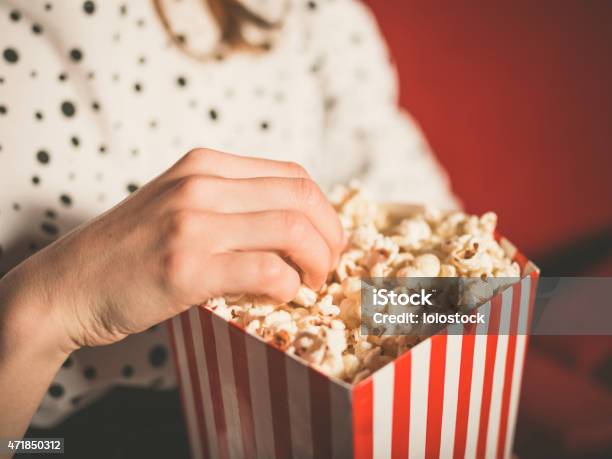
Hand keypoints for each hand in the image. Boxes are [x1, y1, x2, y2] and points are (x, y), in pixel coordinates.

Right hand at [3, 149, 342, 351]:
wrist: (69, 285)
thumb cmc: (130, 251)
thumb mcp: (178, 204)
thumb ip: (229, 203)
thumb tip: (295, 223)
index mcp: (205, 164)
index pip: (294, 175)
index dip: (324, 211)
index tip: (327, 240)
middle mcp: (201, 184)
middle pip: (302, 198)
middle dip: (331, 236)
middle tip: (328, 265)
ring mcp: (192, 223)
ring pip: (291, 230)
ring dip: (316, 262)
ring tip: (311, 283)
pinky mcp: (185, 267)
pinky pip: (265, 271)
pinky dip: (288, 286)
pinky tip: (282, 296)